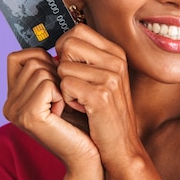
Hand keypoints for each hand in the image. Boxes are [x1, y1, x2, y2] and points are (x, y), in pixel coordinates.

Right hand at [3, 47, 100, 170]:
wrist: (88, 154)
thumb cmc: (81, 120)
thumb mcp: (61, 89)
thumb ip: (48, 69)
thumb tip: (52, 43)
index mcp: (13, 97)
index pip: (18, 56)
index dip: (42, 60)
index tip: (58, 81)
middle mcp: (8, 104)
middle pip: (32, 61)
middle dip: (56, 73)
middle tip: (64, 98)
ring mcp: (15, 111)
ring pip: (40, 69)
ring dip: (61, 84)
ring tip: (64, 107)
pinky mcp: (27, 116)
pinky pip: (47, 84)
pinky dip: (62, 94)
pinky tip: (64, 113)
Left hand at [54, 24, 143, 170]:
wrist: (122, 148)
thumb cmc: (104, 115)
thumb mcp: (101, 79)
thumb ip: (85, 59)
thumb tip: (57, 44)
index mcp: (116, 53)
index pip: (78, 30)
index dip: (65, 48)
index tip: (69, 67)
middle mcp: (116, 61)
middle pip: (68, 44)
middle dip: (62, 66)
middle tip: (74, 86)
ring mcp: (110, 77)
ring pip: (63, 67)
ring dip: (64, 87)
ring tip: (80, 100)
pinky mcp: (101, 95)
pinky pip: (64, 85)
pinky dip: (66, 100)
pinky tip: (81, 109)